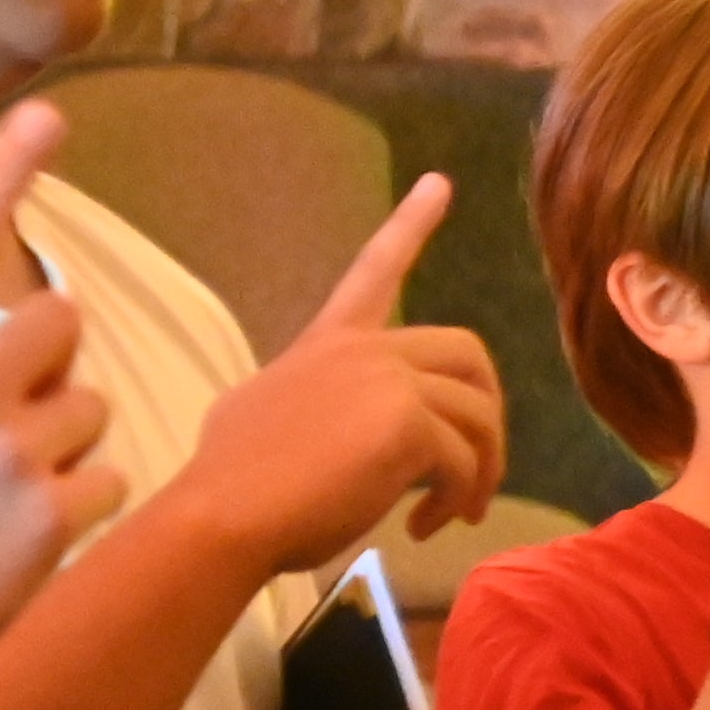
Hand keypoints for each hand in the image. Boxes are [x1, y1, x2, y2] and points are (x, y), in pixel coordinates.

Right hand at [0, 104, 120, 657]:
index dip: (6, 177)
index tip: (47, 114)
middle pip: (64, 322)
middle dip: (58, 364)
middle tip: (16, 424)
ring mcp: (8, 450)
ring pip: (95, 406)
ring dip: (71, 447)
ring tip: (9, 496)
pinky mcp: (53, 509)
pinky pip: (111, 478)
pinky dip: (85, 507)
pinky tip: (30, 536)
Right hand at [182, 175, 501, 574]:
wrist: (221, 515)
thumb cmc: (235, 482)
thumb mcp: (268, 415)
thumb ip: (314, 402)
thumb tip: (333, 433)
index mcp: (327, 343)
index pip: (374, 269)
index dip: (410, 224)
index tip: (441, 183)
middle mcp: (363, 351)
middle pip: (468, 355)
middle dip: (487, 414)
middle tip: (473, 471)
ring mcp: (387, 382)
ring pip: (477, 417)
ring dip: (480, 472)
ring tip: (454, 513)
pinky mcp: (408, 425)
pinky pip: (463, 461)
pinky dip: (457, 498)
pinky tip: (423, 526)